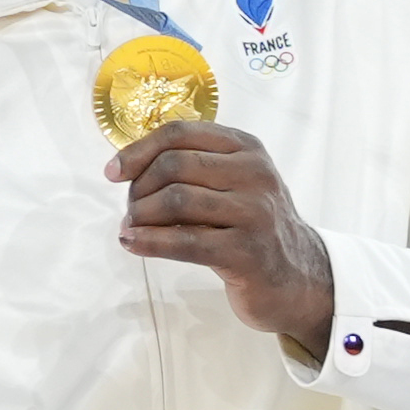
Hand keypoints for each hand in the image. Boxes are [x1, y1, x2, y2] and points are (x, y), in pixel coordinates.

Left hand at [112, 114, 334, 354]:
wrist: (296, 276)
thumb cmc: (249, 225)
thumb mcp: (230, 182)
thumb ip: (191, 166)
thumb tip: (124, 167)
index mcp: (247, 148)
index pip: (180, 133)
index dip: (137, 150)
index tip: (113, 172)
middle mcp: (256, 173)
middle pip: (174, 165)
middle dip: (139, 188)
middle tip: (132, 210)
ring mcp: (255, 212)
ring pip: (176, 200)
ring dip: (141, 215)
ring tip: (132, 227)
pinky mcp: (247, 251)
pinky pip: (184, 241)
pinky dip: (148, 241)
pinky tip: (131, 243)